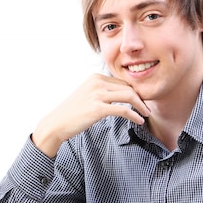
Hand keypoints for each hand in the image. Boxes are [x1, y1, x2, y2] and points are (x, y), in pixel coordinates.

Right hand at [32, 73, 149, 156]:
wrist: (56, 124)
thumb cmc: (71, 113)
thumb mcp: (86, 96)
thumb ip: (101, 92)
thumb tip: (118, 96)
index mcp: (95, 78)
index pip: (122, 82)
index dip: (134, 91)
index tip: (141, 101)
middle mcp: (97, 82)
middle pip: (128, 87)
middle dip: (140, 98)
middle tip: (147, 108)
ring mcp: (97, 95)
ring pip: (129, 96)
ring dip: (141, 106)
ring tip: (146, 114)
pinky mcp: (98, 108)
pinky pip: (123, 110)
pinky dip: (134, 115)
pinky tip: (139, 121)